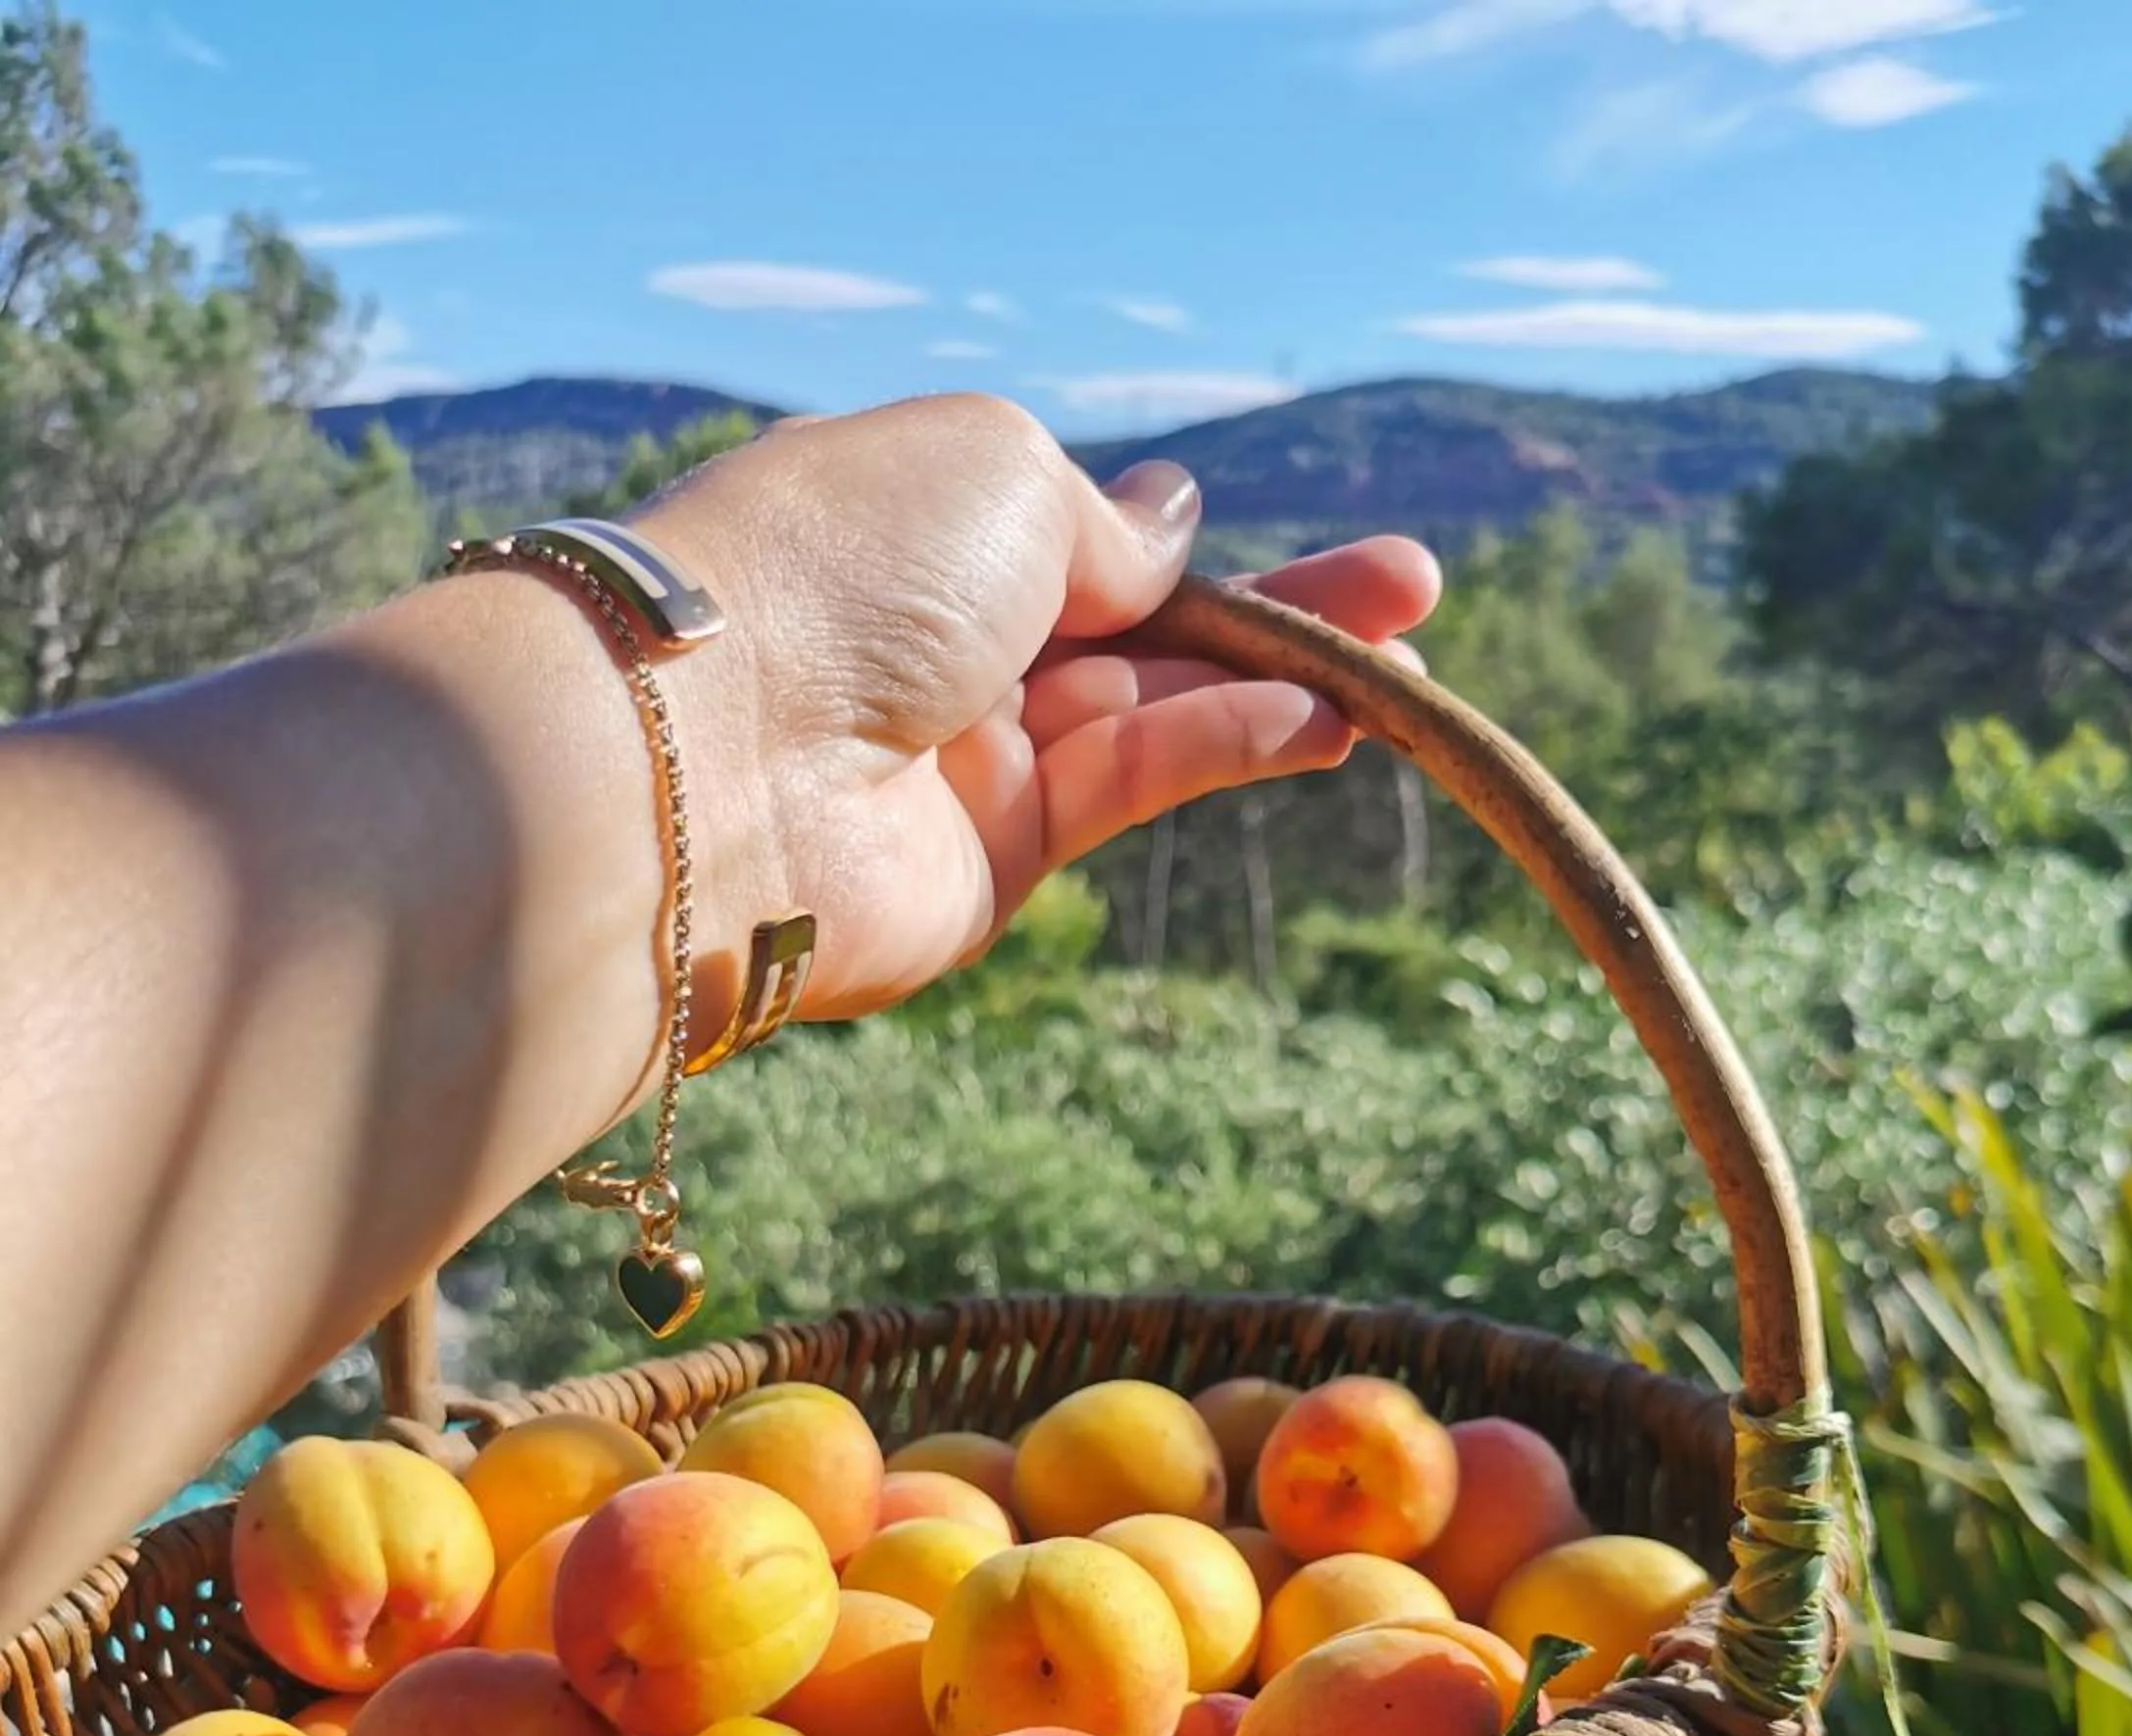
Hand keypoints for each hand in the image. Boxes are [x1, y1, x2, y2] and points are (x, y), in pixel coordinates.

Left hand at [640, 394, 1440, 1016]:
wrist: (717, 761)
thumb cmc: (841, 569)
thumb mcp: (1000, 476)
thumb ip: (1104, 519)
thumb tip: (1170, 525)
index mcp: (912, 522)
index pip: (1072, 534)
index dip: (1182, 540)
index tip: (1274, 535)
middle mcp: (937, 639)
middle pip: (1135, 622)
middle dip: (1277, 608)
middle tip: (1414, 591)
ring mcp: (968, 757)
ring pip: (1153, 709)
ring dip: (1283, 683)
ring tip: (1408, 670)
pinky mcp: (996, 863)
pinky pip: (1132, 785)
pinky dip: (1229, 747)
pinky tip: (1326, 721)